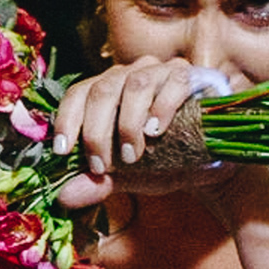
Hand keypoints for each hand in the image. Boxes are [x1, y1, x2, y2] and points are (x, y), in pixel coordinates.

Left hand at [53, 57, 237, 211]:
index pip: (78, 93)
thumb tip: (63, 196)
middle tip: (102, 166)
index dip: (66, 119)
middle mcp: (131, 73)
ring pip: (134, 85)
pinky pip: (174, 83)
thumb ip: (96, 182)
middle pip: (102, 90)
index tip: (62, 151)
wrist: (206, 165)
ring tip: (132, 155)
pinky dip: (162, 107)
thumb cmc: (160, 162)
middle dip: (96, 131)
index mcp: (108, 89)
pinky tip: (157, 131)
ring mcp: (162, 71)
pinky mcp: (192, 77)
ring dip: (128, 123)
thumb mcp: (125, 176)